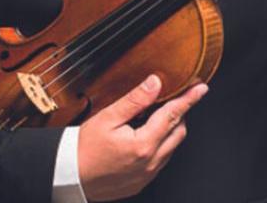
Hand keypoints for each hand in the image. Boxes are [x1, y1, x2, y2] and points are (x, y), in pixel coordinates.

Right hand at [77, 74, 207, 200]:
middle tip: (170, 101)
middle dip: (178, 114)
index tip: (201, 88)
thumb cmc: (81, 149)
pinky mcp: (141, 183)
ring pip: (171, 147)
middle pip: (177, 131)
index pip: (173, 115)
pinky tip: (145, 139)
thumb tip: (155, 83)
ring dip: (169, 131)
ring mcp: (147, 175)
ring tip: (152, 120)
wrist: (65, 177)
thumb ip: (135, 100)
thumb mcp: (107, 118)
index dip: (189, 99)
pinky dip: (160, 147)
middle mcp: (150, 162)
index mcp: (143, 144)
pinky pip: (161, 161)